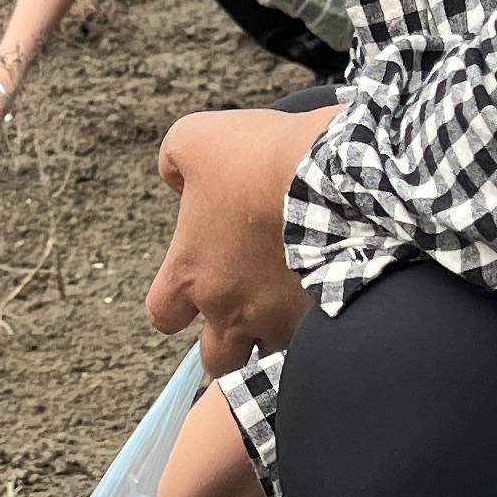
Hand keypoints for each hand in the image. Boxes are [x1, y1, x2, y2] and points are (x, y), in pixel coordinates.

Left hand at [145, 102, 334, 372]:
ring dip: (273, 331)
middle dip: (227, 339)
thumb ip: (174, 163)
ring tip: (290, 295)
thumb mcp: (195, 138)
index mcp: (191, 274)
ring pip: (270, 351)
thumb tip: (179, 181)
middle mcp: (231, 309)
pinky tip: (324, 288)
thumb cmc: (258, 156)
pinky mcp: (322, 318)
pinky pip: (312, 337)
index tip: (193, 283)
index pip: (162, 315)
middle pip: (216, 358)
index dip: (174, 304)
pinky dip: (313, 320)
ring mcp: (279, 320)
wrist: (334, 175)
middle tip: (244, 303)